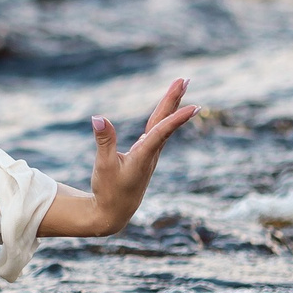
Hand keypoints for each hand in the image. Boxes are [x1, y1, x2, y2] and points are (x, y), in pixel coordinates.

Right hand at [87, 77, 198, 231]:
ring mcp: (150, 153)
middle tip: (186, 79)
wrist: (115, 212)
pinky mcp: (145, 154)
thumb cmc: (109, 190)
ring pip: (163, 124)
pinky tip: (166, 110)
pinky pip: (157, 130)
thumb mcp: (103, 166)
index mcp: (143, 156)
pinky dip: (163, 116)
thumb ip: (104, 140)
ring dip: (171, 104)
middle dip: (175, 99)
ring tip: (180, 87)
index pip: (162, 132)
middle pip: (165, 121)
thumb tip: (98, 116)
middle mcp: (151, 152)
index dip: (177, 118)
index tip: (195, 105)